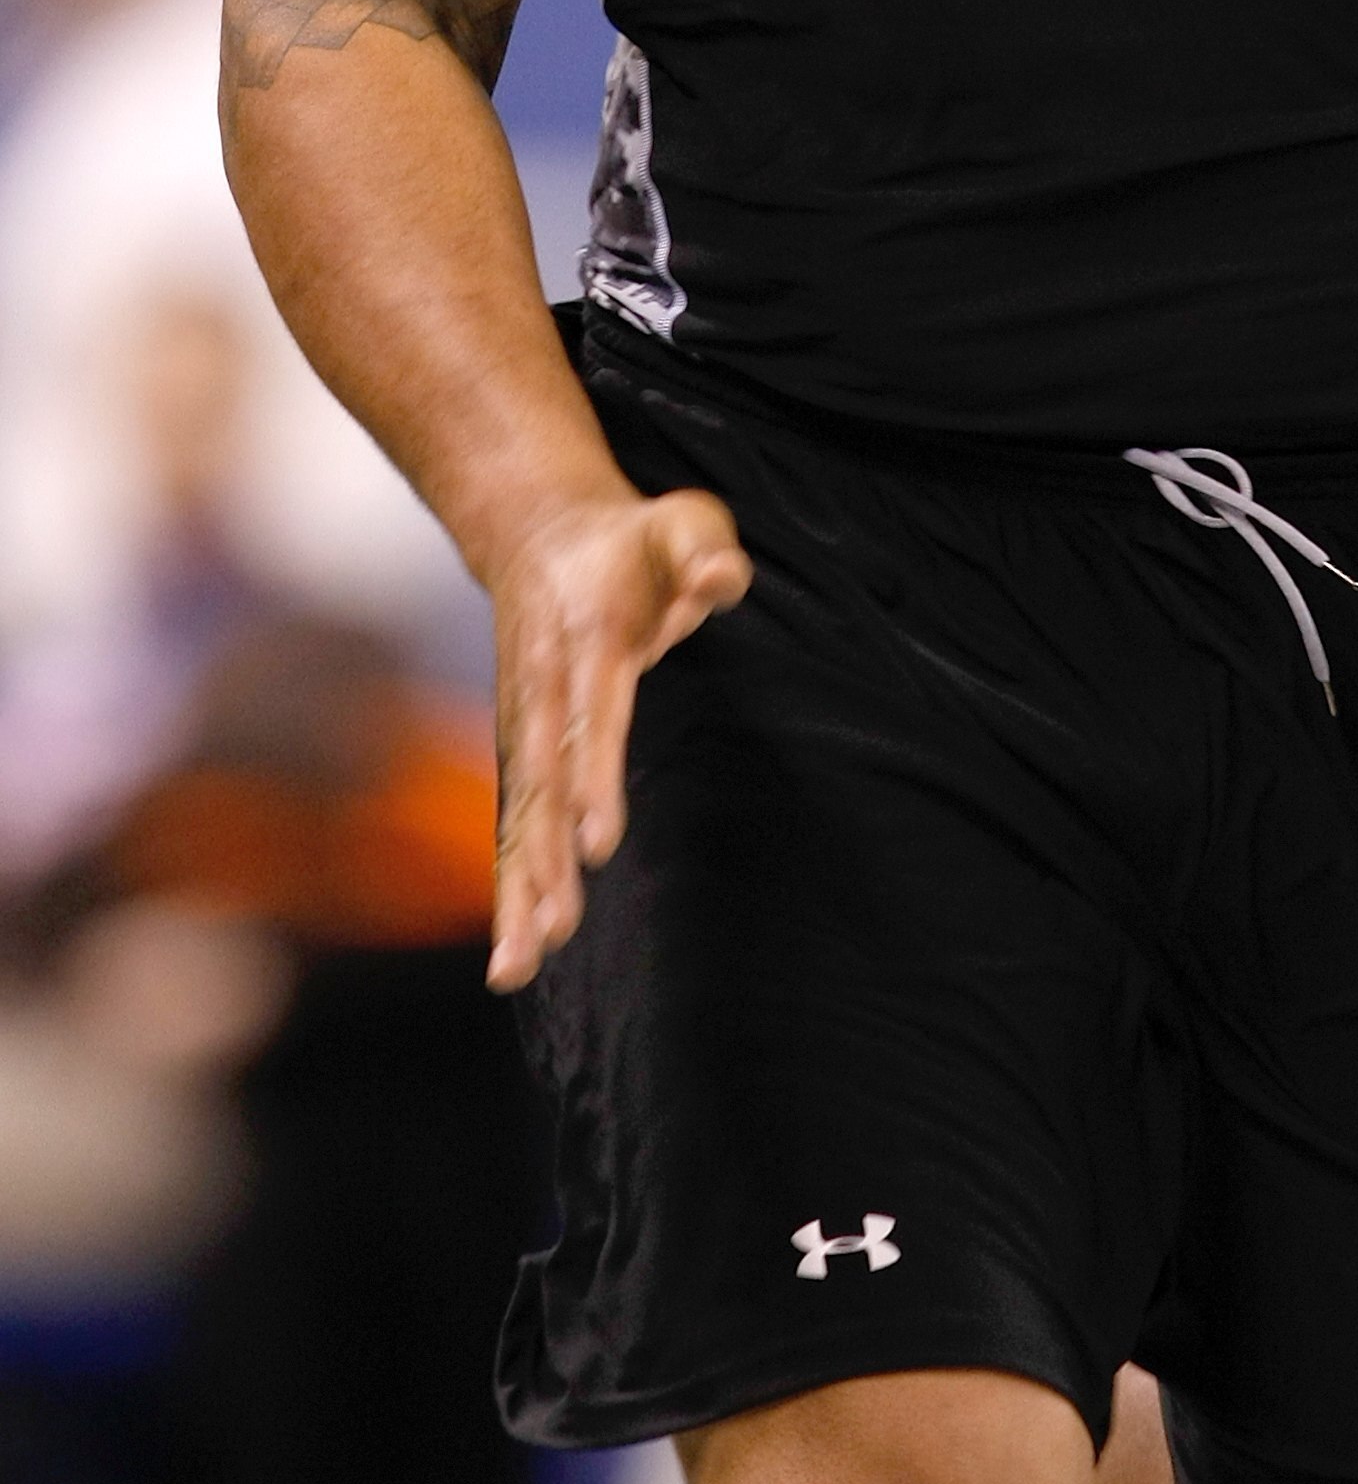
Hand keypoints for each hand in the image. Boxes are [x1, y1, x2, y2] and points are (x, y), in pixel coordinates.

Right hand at [486, 485, 750, 990]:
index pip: (593, 713)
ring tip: (519, 963)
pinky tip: (513, 958)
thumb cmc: (633, 540)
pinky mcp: (520, 752)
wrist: (541, 532)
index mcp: (588, 633)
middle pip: (542, 780)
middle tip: (553, 928)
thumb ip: (706, 550)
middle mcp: (544, 688)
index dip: (594, 776)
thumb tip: (721, 582)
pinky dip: (511, 887)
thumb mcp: (682, 520)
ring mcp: (524, 722)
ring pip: (518, 814)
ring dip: (519, 888)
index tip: (600, 842)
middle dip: (545, 856)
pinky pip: (514, 825)